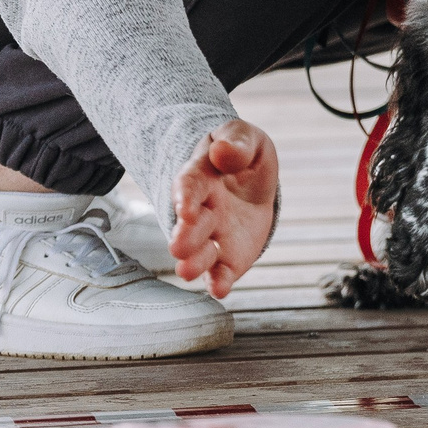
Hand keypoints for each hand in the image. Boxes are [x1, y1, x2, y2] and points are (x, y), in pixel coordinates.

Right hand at [170, 120, 278, 297]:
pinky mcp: (229, 257)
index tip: (185, 208)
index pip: (190, 185)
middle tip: (178, 246)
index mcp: (202, 177)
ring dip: (194, 262)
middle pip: (192, 225)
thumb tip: (222, 152)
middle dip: (185, 235)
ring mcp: (214, 236)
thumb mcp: (245, 138)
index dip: (186, 196)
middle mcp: (202, 210)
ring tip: (186, 271)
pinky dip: (219, 281)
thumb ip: (236, 140)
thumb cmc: (242, 156)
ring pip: (201, 252)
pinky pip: (222, 271)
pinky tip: (219, 290)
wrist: (249, 183)